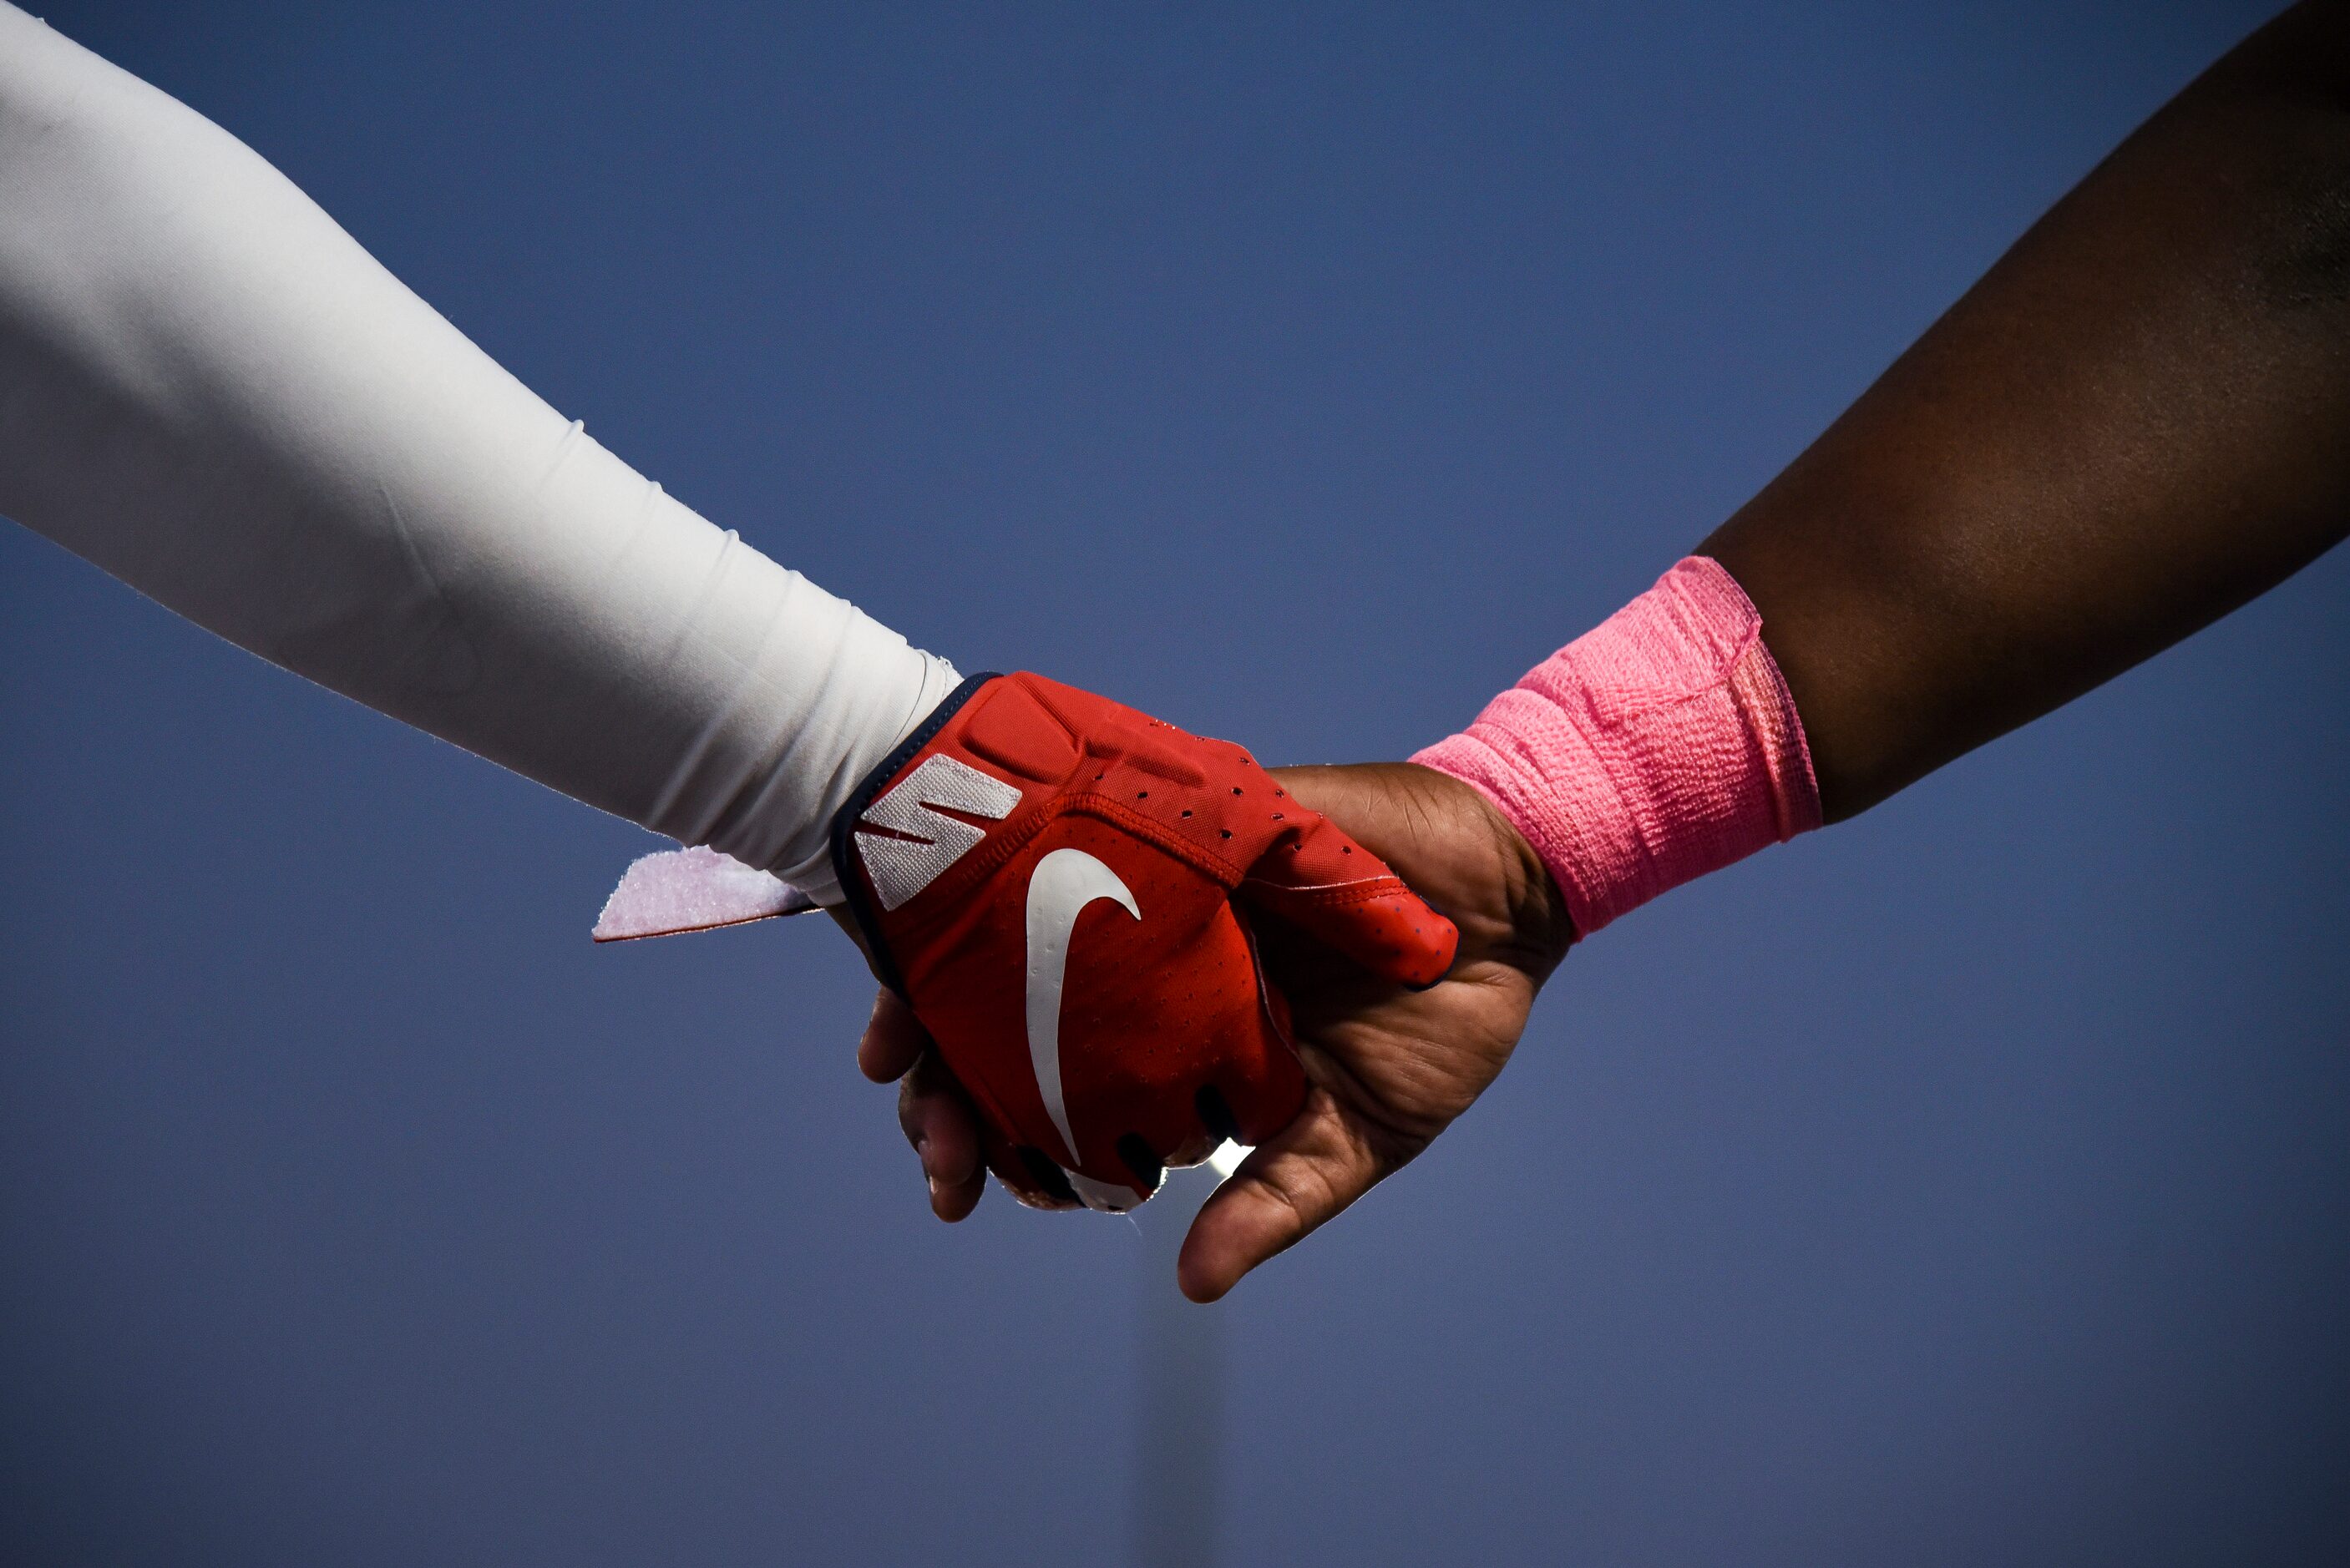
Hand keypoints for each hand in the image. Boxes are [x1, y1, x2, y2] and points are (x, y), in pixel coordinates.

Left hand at [859, 761, 1571, 1298]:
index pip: (1058, 1084)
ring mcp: (1163, 883)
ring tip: (899, 1048)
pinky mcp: (1194, 817)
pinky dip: (1024, 868)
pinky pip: (1092, 830)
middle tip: (916, 1123)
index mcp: (1176, 1032)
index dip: (991, 1129)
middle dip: (945, 1070)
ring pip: (1024, 923)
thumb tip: (1194, 1289)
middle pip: (1011, 1009)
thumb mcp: (1356, 1132)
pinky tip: (963, 913)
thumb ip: (1273, 1201)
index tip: (951, 1184)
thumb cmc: (1436, 1022)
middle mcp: (1149, 956)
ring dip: (946, 978)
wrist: (1508, 902)